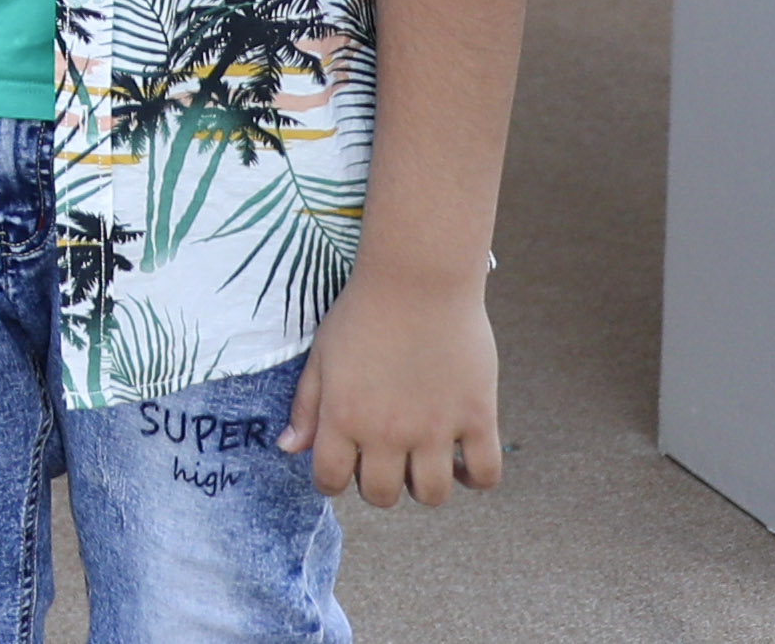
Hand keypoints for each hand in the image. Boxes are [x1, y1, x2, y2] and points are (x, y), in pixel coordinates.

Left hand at [285, 260, 503, 504]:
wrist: (418, 279)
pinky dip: (475, 479)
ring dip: (424, 486)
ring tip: (422, 460)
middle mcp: (387, 431)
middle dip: (379, 486)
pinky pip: (485, 475)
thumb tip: (289, 448)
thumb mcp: (321, 354)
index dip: (333, 482)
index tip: (342, 470)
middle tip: (384, 459)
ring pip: (432, 495)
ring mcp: (435, 428)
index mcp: (343, 416)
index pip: (331, 481)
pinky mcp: (477, 417)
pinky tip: (462, 460)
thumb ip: (306, 405)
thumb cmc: (363, 313)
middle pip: (383, 496)